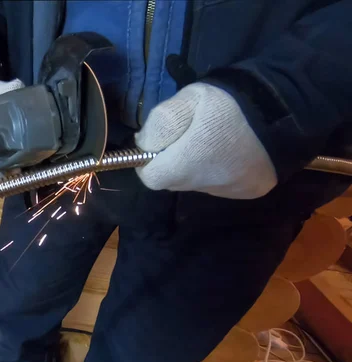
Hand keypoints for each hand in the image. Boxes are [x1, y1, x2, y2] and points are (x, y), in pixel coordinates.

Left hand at [135, 82, 276, 198]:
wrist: (288, 106)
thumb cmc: (231, 101)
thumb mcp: (188, 100)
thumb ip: (160, 123)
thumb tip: (143, 145)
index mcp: (190, 162)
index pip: (151, 178)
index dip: (148, 161)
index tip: (160, 142)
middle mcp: (208, 184)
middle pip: (173, 182)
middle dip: (172, 162)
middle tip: (189, 135)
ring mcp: (230, 191)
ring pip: (196, 184)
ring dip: (195, 167)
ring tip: (212, 140)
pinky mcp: (249, 191)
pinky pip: (220, 185)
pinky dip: (218, 172)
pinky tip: (230, 151)